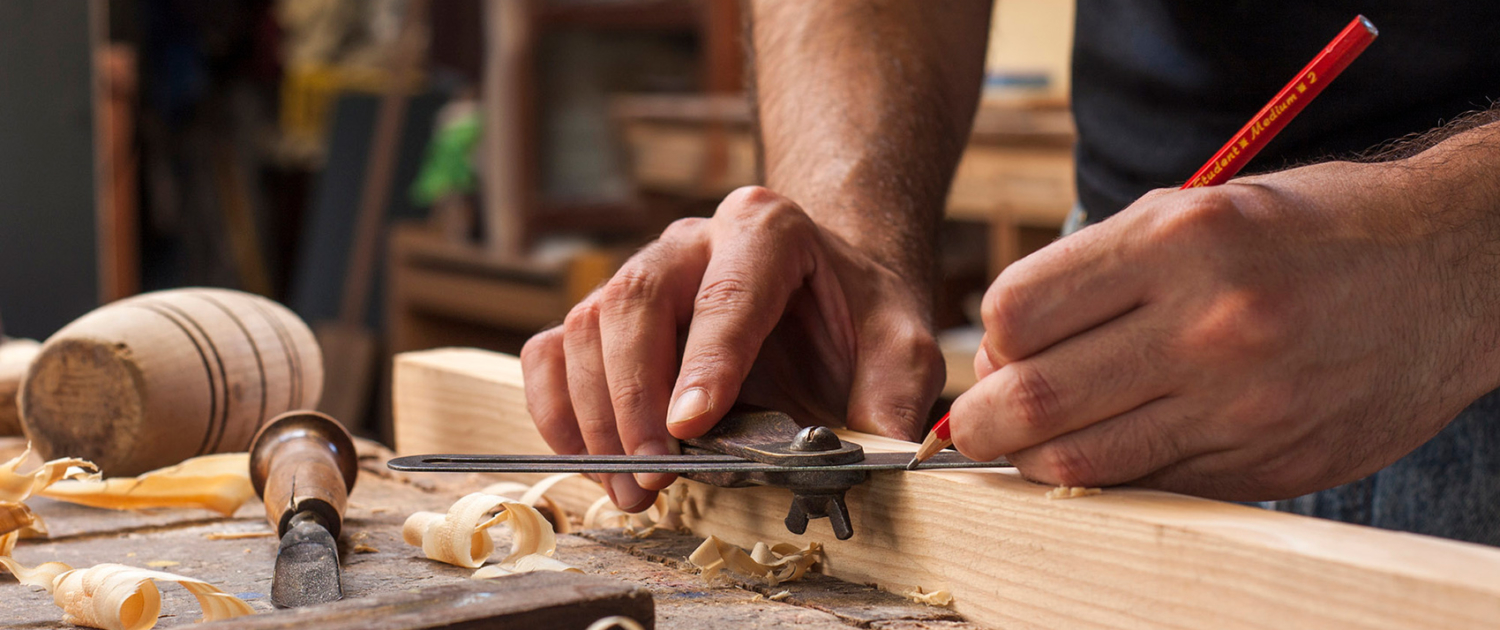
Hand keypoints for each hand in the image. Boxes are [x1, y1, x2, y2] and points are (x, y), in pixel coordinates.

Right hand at [522, 186, 944, 510]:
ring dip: (594, 419)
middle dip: (634, 402)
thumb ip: (896, 394)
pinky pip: (554, 350)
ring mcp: (641, 271)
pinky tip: (590, 461)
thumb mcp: (904, 344)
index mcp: (767, 230)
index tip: (689, 426)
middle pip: (634, 305)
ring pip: (585, 329)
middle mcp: (693, 240)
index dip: (705, 363)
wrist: (828, 284)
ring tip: (631, 490)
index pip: (727, 294)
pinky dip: (557, 410)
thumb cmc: (858, 312)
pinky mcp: (608, 311)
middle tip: (652, 476)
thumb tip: (880, 453)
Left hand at [950, 160, 1499, 499]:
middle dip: (981, 419)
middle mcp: (1209, 324)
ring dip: (1033, 457)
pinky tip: (1110, 447)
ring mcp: (1242, 404)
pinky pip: (1149, 485)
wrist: (1445, 271)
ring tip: (1034, 438)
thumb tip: (1006, 347)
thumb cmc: (1303, 229)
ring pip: (1080, 461)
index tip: (999, 347)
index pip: (1020, 311)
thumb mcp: (1196, 208)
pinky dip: (1108, 475)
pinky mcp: (1268, 462)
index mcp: (1181, 240)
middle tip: (977, 420)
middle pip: (1035, 399)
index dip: (990, 338)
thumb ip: (1099, 271)